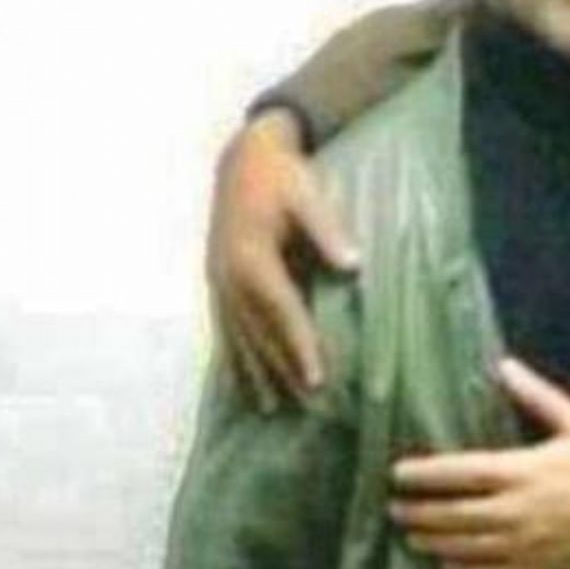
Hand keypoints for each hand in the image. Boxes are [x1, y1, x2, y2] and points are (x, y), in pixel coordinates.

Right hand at [205, 108, 359, 408]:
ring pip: (237, 338)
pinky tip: (241, 382)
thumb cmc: (282, 178)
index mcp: (252, 258)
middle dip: (281, 370)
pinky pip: (223, 329)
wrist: (242, 160)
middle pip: (259, 334)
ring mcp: (217, 282)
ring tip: (272, 408)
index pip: (283, 312)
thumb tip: (353, 264)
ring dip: (254, 373)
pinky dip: (232, 358)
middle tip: (305, 405)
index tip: (317, 378)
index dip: (300, 347)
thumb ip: (327, 229)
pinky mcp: (215, 282)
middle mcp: (229, 277)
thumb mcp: (308, 194)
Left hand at [389, 358, 569, 568]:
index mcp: (524, 472)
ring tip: (412, 533)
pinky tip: (446, 565)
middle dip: (419, 510)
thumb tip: (505, 366)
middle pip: (452, 514)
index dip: (424, 474)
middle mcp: (517, 511)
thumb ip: (537, 396)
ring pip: (464, 547)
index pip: (459, 473)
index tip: (399, 473)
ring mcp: (525, 546)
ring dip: (432, 540)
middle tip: (395, 506)